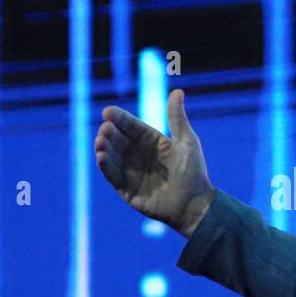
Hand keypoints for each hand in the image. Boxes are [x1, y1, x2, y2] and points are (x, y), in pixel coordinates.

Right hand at [95, 89, 215, 235]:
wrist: (195, 205)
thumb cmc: (194, 173)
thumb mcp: (187, 141)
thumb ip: (177, 118)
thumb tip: (177, 91)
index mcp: (152, 142)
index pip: (131, 127)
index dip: (119, 119)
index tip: (108, 112)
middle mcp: (139, 156)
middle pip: (119, 141)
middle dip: (109, 134)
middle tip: (105, 129)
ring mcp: (132, 173)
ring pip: (112, 157)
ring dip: (104, 148)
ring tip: (100, 141)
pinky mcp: (127, 191)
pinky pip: (113, 176)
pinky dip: (105, 166)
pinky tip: (100, 156)